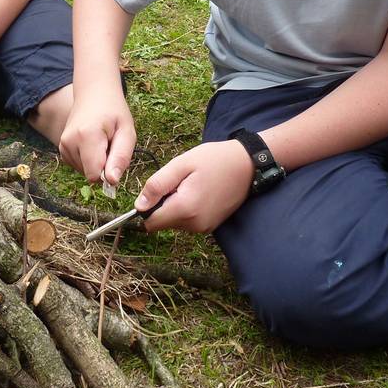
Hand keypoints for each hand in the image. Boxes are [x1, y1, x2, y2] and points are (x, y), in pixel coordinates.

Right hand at [59, 92, 135, 184]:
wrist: (94, 95)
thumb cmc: (113, 112)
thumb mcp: (127, 132)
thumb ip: (121, 157)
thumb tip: (112, 181)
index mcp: (87, 136)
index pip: (94, 175)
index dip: (109, 173)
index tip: (115, 156)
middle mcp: (69, 142)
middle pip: (90, 175)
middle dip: (104, 166)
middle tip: (110, 145)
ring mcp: (63, 146)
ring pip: (85, 172)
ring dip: (97, 163)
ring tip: (102, 142)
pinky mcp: (62, 149)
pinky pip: (80, 167)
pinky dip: (89, 160)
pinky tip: (93, 145)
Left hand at [137, 139, 252, 234]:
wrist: (248, 165)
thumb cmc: (214, 160)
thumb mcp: (181, 164)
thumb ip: (157, 185)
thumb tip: (139, 206)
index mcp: (185, 209)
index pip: (150, 222)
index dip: (146, 207)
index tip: (158, 189)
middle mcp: (194, 225)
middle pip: (162, 223)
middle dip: (163, 204)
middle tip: (179, 182)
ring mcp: (204, 228)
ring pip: (174, 222)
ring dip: (175, 206)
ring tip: (191, 185)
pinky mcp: (210, 227)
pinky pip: (187, 222)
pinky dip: (187, 209)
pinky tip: (199, 192)